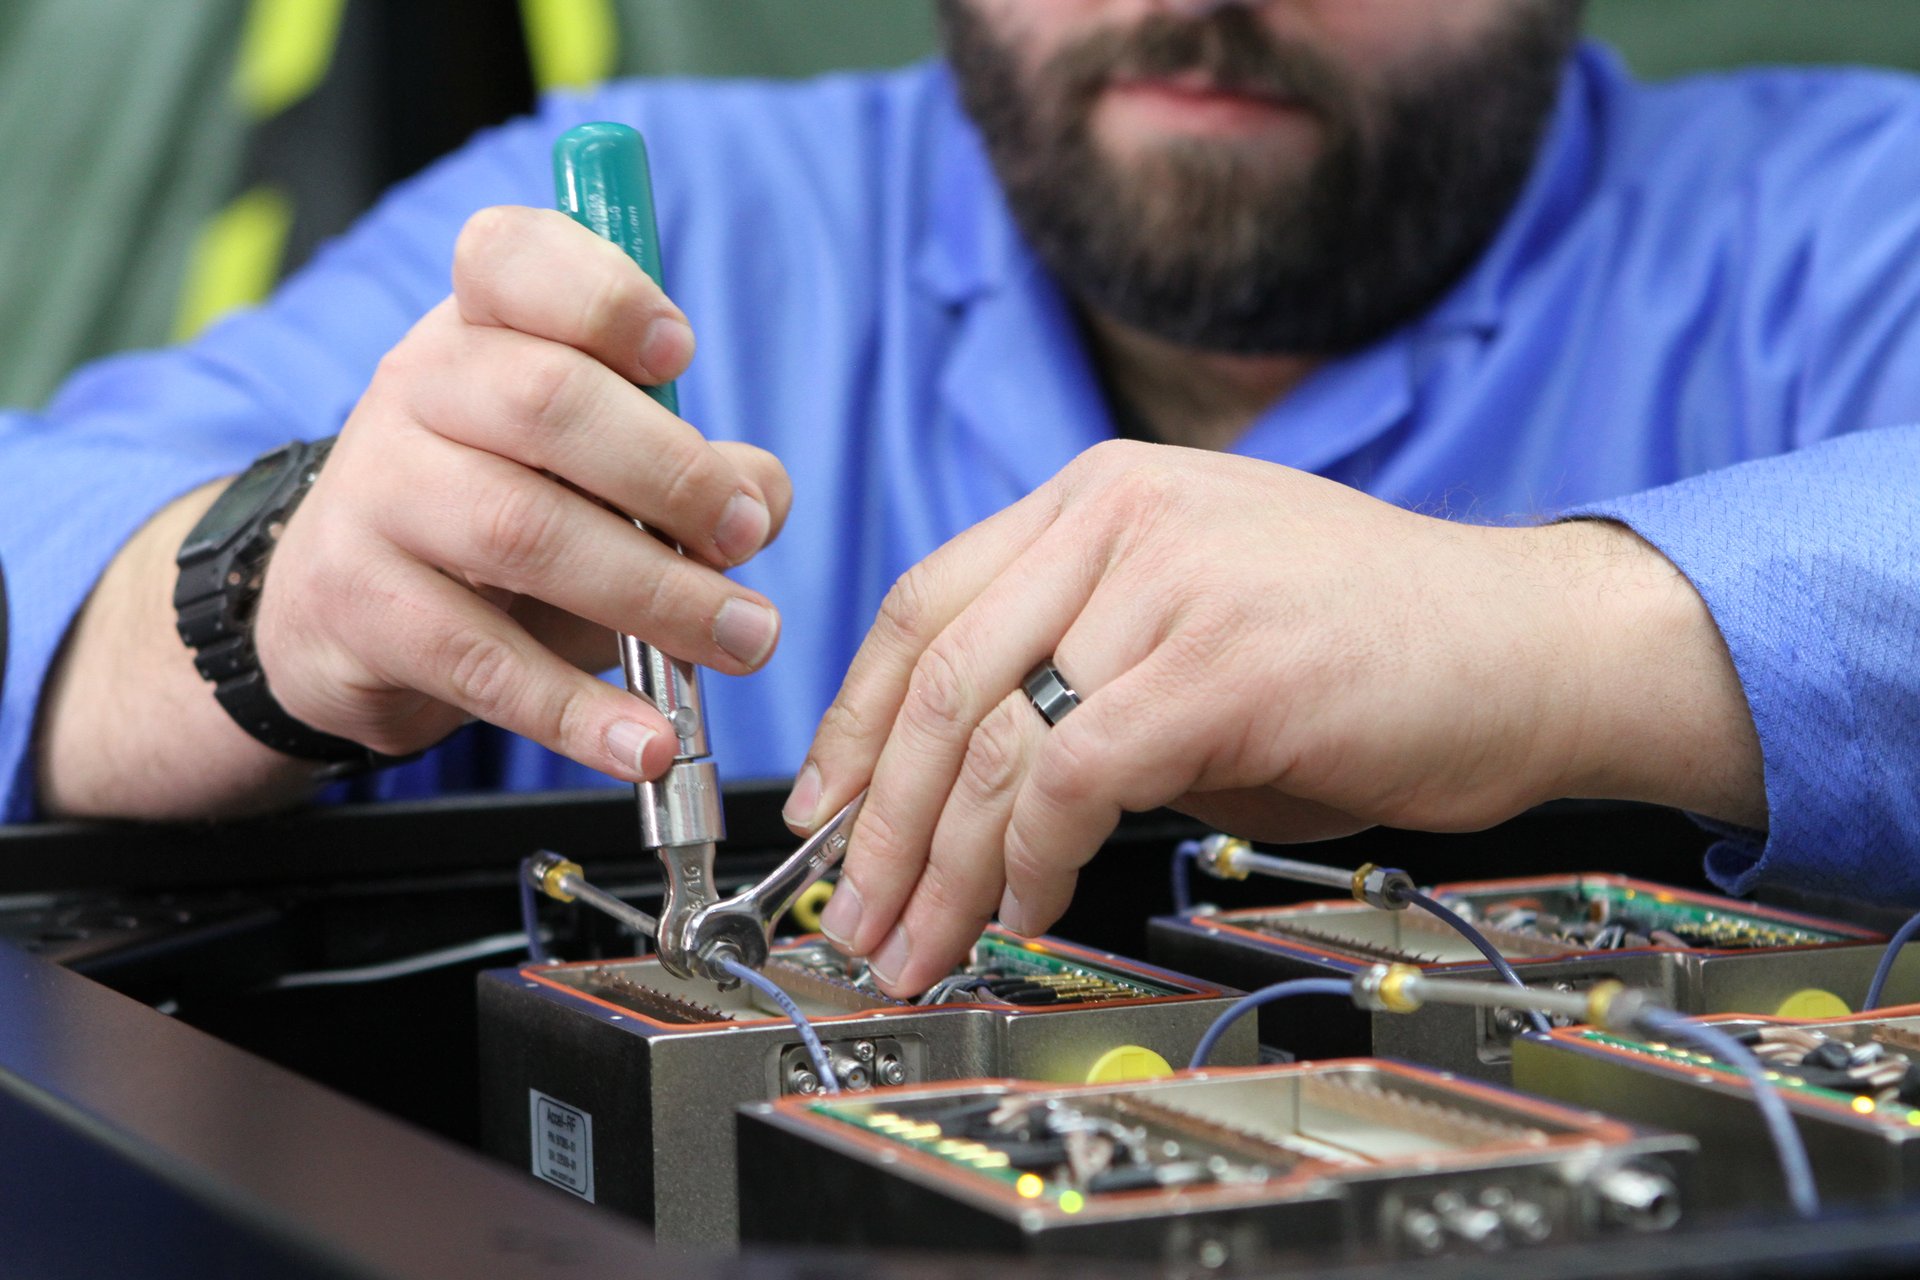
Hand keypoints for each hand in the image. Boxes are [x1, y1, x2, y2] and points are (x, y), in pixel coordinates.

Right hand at [252, 206, 790, 775]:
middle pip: (546, 402)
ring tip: (739, 641)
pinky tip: (648, 741)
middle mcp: (417, 388)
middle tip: (743, 538)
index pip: (512, 257)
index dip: (603, 296)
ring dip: (653, 594)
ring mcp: (376, 493)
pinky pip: (479, 659)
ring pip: (521, 530)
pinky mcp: (358, 606)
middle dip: (670, 473)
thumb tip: (760, 495)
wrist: (339, 615)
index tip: (681, 355)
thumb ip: (693, 470)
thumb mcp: (599, 476)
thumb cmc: (501, 522)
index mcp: (479, 326)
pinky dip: (576, 710)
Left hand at [787, 440, 1762, 995]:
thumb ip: (1084, 675)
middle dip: (879, 820)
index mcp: (1100, 495)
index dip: (857, 721)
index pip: (925, 604)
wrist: (1538, 648)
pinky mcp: (1225, 662)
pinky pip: (1076, 774)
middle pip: (942, 678)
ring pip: (997, 736)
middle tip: (858, 916)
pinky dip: (1033, 860)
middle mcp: (1120, 514)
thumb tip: (968, 798)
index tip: (824, 811)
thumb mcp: (1195, 631)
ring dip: (941, 865)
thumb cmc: (1373, 656)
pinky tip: (1029, 911)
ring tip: (923, 946)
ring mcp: (1172, 580)